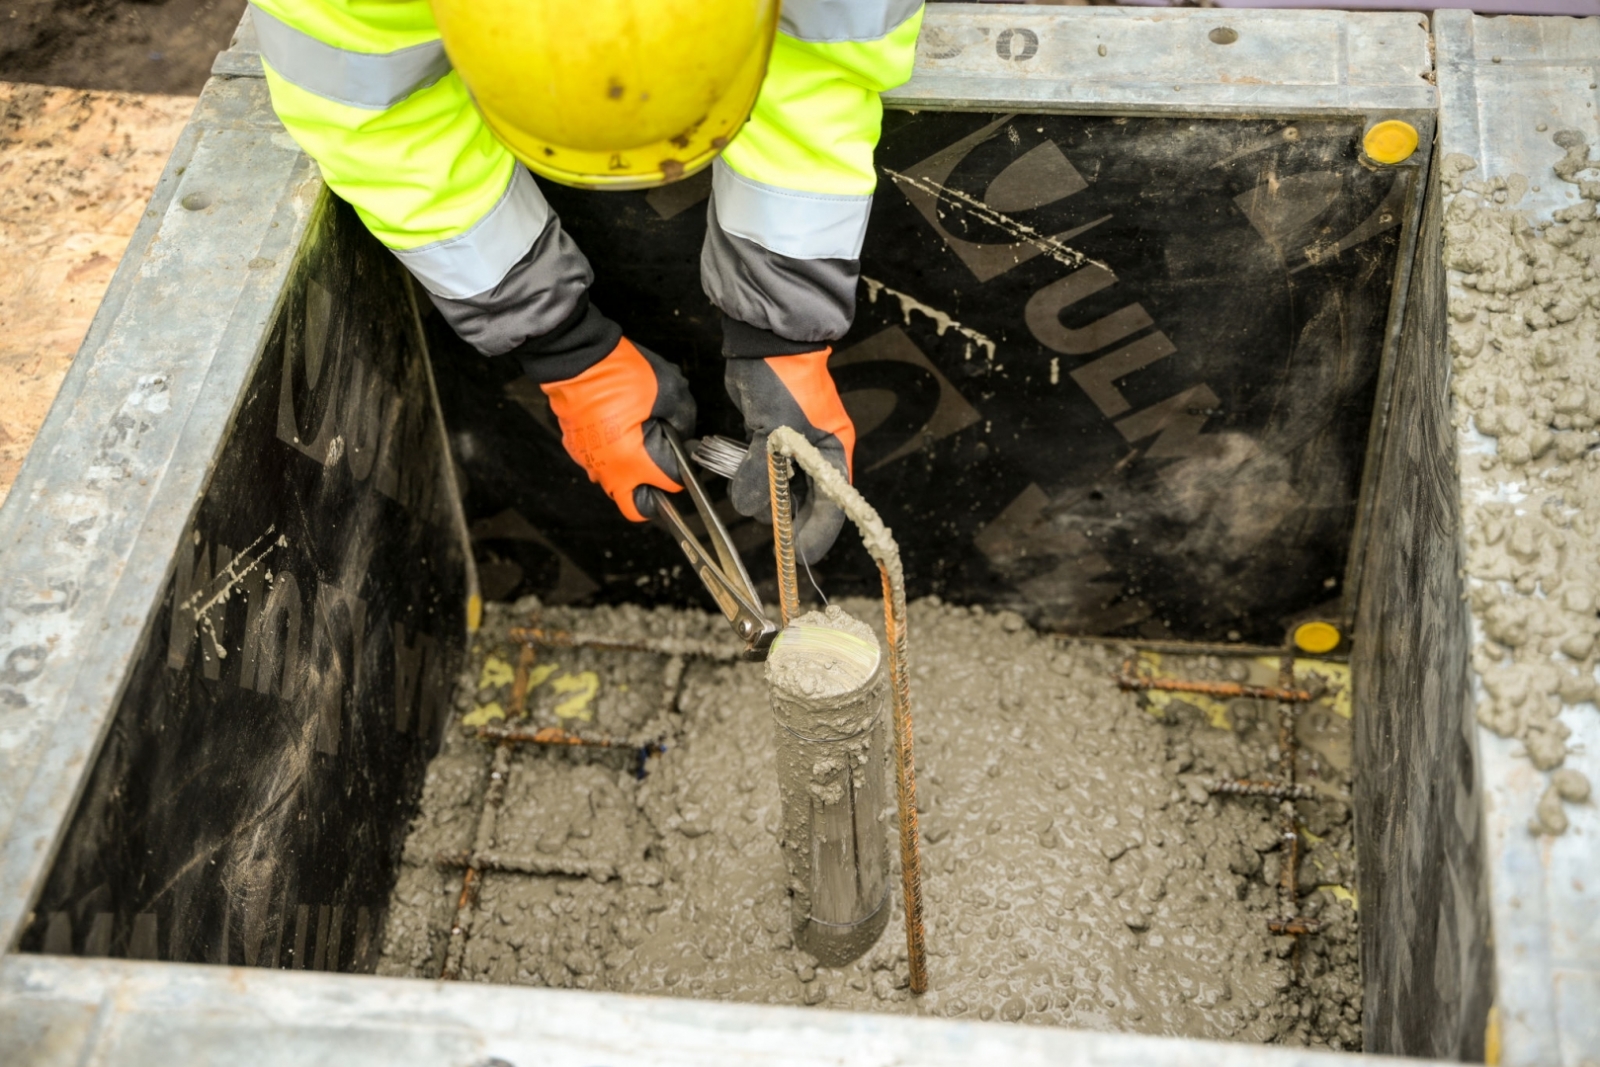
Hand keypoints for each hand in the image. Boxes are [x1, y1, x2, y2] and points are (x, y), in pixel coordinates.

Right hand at [541, 338, 695, 521]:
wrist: (576, 356)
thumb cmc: (615, 371)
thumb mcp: (668, 390)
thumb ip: (683, 419)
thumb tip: (683, 434)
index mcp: (631, 459)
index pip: (667, 486)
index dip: (680, 474)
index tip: (683, 459)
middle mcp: (607, 468)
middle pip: (636, 506)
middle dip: (652, 494)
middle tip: (662, 470)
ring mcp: (588, 460)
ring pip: (615, 486)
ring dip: (631, 475)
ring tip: (640, 444)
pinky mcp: (576, 449)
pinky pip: (600, 466)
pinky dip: (613, 459)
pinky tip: (621, 434)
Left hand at [723, 349, 855, 563]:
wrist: (765, 344)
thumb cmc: (785, 381)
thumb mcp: (778, 433)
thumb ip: (766, 474)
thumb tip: (753, 507)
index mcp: (833, 455)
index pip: (833, 508)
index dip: (817, 535)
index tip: (798, 555)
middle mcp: (816, 458)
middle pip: (805, 505)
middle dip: (784, 515)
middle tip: (766, 523)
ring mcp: (792, 452)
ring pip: (779, 491)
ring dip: (762, 495)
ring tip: (748, 486)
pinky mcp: (768, 443)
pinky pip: (762, 474)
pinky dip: (750, 479)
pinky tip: (738, 477)